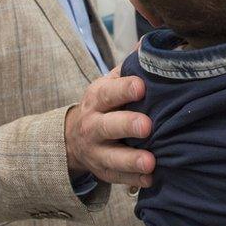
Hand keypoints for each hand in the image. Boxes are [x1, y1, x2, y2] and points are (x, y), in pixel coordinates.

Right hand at [64, 68, 154, 186]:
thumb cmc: (105, 104)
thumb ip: (130, 67)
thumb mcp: (110, 83)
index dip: (124, 89)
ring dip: (131, 161)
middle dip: (127, 126)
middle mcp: (93, 125)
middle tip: (147, 126)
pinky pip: (118, 178)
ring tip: (151, 162)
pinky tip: (151, 179)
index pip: (109, 92)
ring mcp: (96, 151)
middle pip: (108, 126)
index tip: (142, 87)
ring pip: (112, 157)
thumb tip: (148, 44)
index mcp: (97, 99)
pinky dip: (134, 180)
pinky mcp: (104, 171)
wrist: (74, 136)